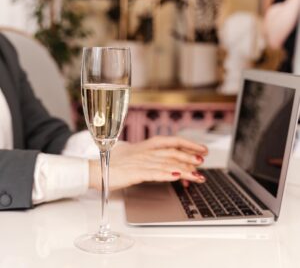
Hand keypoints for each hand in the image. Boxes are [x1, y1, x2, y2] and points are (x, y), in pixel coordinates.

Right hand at [89, 136, 207, 190]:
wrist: (96, 168)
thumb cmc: (113, 163)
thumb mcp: (134, 156)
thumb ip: (149, 158)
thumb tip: (164, 164)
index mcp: (146, 145)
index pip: (171, 141)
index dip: (188, 144)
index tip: (202, 149)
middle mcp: (146, 151)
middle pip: (173, 152)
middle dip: (190, 157)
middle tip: (203, 162)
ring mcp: (141, 162)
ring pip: (167, 163)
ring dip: (185, 169)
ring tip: (198, 175)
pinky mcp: (135, 173)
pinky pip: (154, 173)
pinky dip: (167, 174)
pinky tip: (178, 177)